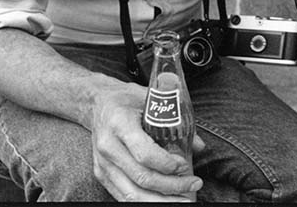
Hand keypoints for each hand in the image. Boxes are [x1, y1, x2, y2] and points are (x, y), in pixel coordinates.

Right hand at [90, 84, 203, 201]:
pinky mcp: (101, 175)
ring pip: (132, 193)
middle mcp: (108, 147)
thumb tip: (199, 146)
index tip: (185, 165)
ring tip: (184, 199)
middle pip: (141, 177)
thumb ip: (176, 120)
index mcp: (120, 123)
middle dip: (171, 186)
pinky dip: (146, 200)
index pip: (144, 153)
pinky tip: (165, 199)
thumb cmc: (129, 99)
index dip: (167, 164)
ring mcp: (103, 164)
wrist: (97, 104)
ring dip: (161, 200)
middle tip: (195, 184)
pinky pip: (124, 195)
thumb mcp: (152, 99)